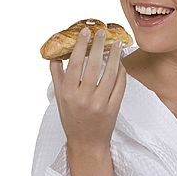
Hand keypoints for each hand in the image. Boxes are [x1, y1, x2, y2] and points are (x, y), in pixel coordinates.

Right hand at [49, 27, 126, 150]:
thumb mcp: (60, 99)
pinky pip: (120, 85)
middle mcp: (83, 98)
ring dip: (115, 56)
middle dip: (99, 45)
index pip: (74, 63)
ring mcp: (100, 103)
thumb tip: (55, 56)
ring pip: (110, 73)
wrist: (87, 143)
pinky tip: (120, 63)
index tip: (86, 32)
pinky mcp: (113, 108)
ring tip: (116, 44)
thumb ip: (57, 76)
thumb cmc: (71, 119)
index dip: (81, 45)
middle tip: (103, 32)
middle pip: (93, 65)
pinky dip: (121, 72)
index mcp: (68, 93)